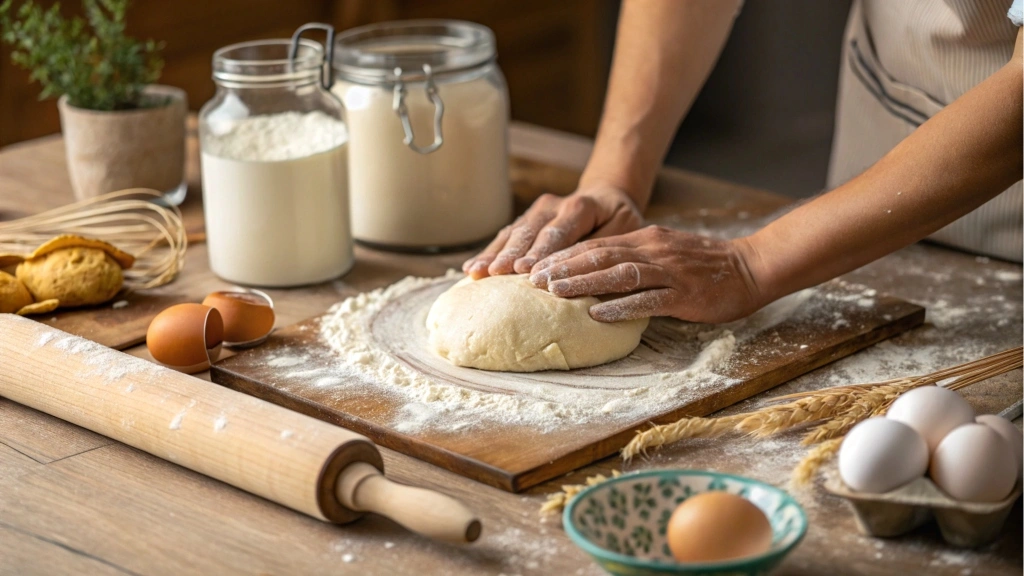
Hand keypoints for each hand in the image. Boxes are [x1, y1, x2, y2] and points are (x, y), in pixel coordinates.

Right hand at [462, 185, 643, 278]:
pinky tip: (471, 269)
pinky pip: (505, 237)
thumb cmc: (618, 220)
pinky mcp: (526, 220)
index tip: (524, 269)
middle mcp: (553, 205)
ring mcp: (536, 211)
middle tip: (495, 273)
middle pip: (528, 231)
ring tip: (475, 272)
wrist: (607, 197)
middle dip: (510, 253)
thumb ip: (602, 250)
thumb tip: (584, 276)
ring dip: (493, 254)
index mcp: (579, 207)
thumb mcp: (623, 231)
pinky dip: (489, 253)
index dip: (540, 251)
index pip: (557, 232)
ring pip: (512, 233)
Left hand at [528, 225, 765, 323]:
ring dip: (583, 282)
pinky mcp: (683, 293)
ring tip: (555, 292)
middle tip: (533, 279)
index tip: (536, 267)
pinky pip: (647, 299)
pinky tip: (597, 314)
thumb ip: (635, 261)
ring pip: (618, 273)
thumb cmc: (705, 267)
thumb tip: (598, 276)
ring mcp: (668, 271)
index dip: (564, 256)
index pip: (597, 245)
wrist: (750, 267)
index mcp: (645, 240)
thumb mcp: (665, 254)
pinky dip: (620, 306)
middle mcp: (652, 250)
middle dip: (564, 267)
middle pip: (600, 255)